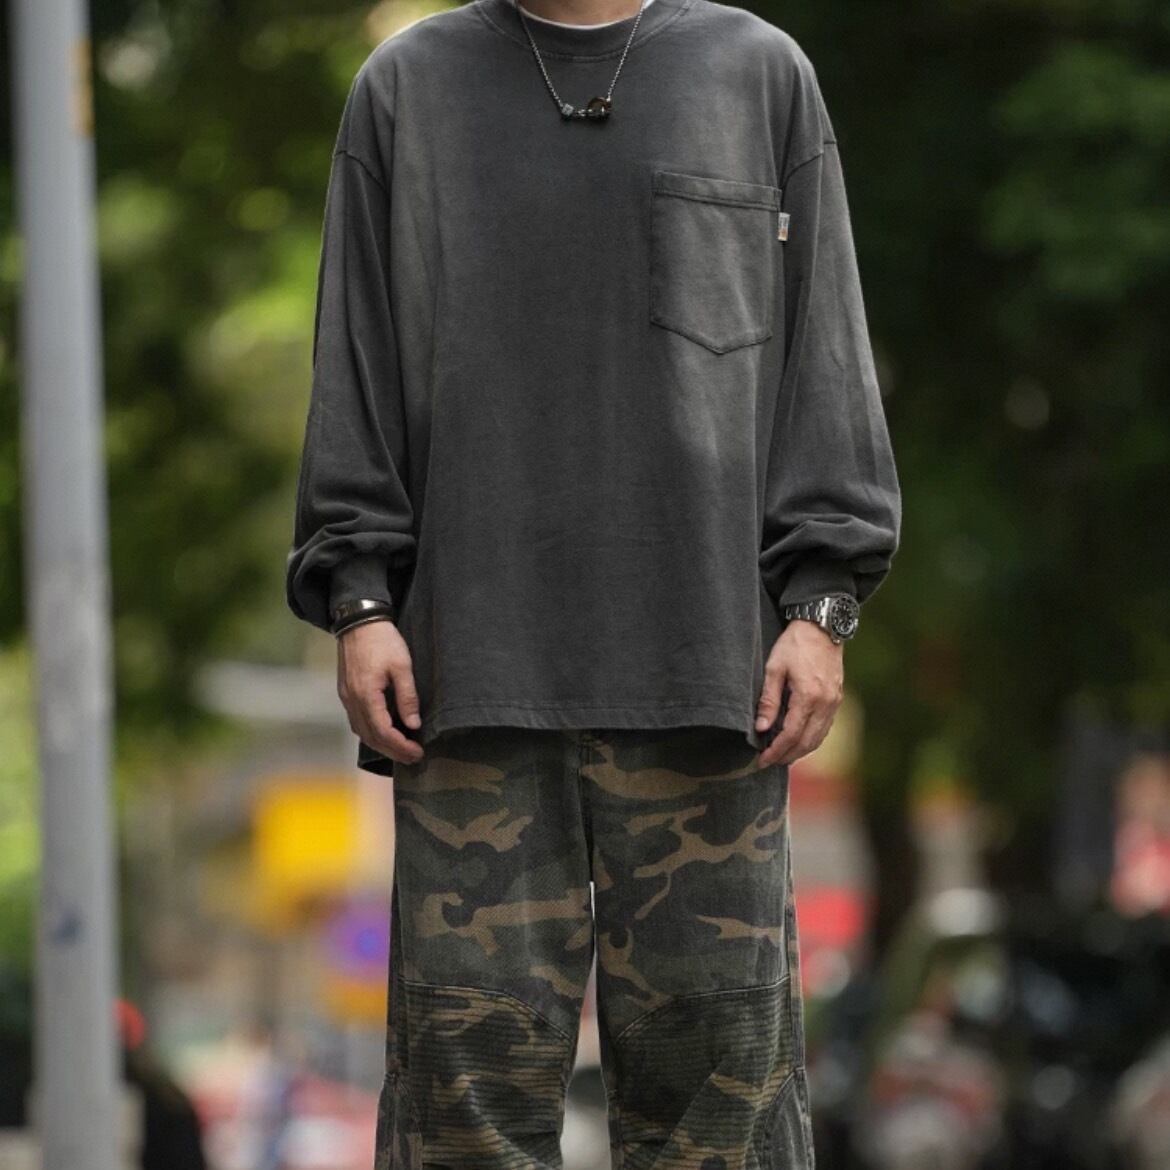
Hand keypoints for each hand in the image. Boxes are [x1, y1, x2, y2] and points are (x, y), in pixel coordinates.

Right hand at [336, 619, 424, 764]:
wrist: (359, 621)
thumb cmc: (382, 640)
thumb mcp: (402, 665)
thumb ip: (407, 696)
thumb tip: (413, 724)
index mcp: (366, 695)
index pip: (383, 732)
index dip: (401, 746)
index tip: (418, 752)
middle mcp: (352, 700)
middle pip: (370, 737)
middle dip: (392, 751)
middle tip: (413, 758)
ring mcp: (346, 697)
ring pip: (361, 732)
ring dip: (381, 745)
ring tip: (402, 750)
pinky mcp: (346, 692)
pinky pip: (357, 721)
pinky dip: (371, 733)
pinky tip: (385, 733)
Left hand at [755, 619, 844, 767]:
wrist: (822, 626)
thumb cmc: (795, 644)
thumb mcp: (775, 668)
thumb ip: (769, 700)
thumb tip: (761, 728)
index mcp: (809, 696)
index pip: (791, 735)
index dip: (776, 751)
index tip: (762, 760)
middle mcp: (825, 703)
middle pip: (806, 742)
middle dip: (787, 756)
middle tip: (769, 762)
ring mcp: (834, 702)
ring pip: (818, 738)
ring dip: (800, 751)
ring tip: (782, 755)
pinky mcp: (837, 699)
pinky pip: (825, 728)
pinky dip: (811, 739)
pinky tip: (798, 740)